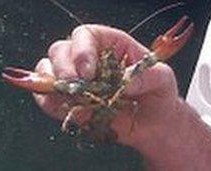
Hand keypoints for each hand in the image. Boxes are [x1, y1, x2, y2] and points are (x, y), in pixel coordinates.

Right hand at [33, 24, 179, 146]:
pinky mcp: (69, 101)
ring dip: (54, 87)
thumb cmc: (158, 94)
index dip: (81, 50)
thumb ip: (147, 77)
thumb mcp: (163, 80)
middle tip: (76, 88)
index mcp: (110, 45)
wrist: (153, 124)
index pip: (85, 35)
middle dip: (63, 69)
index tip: (88, 73)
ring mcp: (76, 81)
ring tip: (75, 103)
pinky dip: (50, 104)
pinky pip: (47, 97)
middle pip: (59, 50)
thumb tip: (124, 84)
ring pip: (47, 71)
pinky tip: (69, 111)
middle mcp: (88, 59)